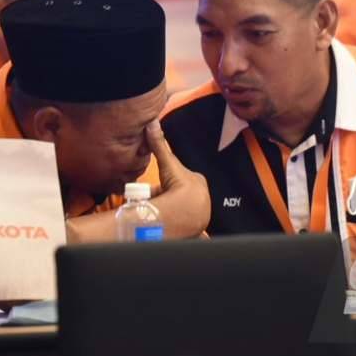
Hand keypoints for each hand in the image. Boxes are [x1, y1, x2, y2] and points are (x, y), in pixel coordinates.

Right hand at [145, 119, 210, 236]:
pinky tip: (172, 230)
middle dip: (167, 197)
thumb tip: (153, 123)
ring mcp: (199, 217)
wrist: (183, 216)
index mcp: (199, 182)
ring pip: (180, 212)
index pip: (179, 177)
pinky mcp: (195, 232)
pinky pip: (188, 230)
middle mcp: (203, 200)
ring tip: (157, 215)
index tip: (157, 186)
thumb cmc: (178, 189)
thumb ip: (160, 145)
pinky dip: (182, 230)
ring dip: (170, 213)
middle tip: (153, 201)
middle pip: (178, 195)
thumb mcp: (167, 165)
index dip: (165, 180)